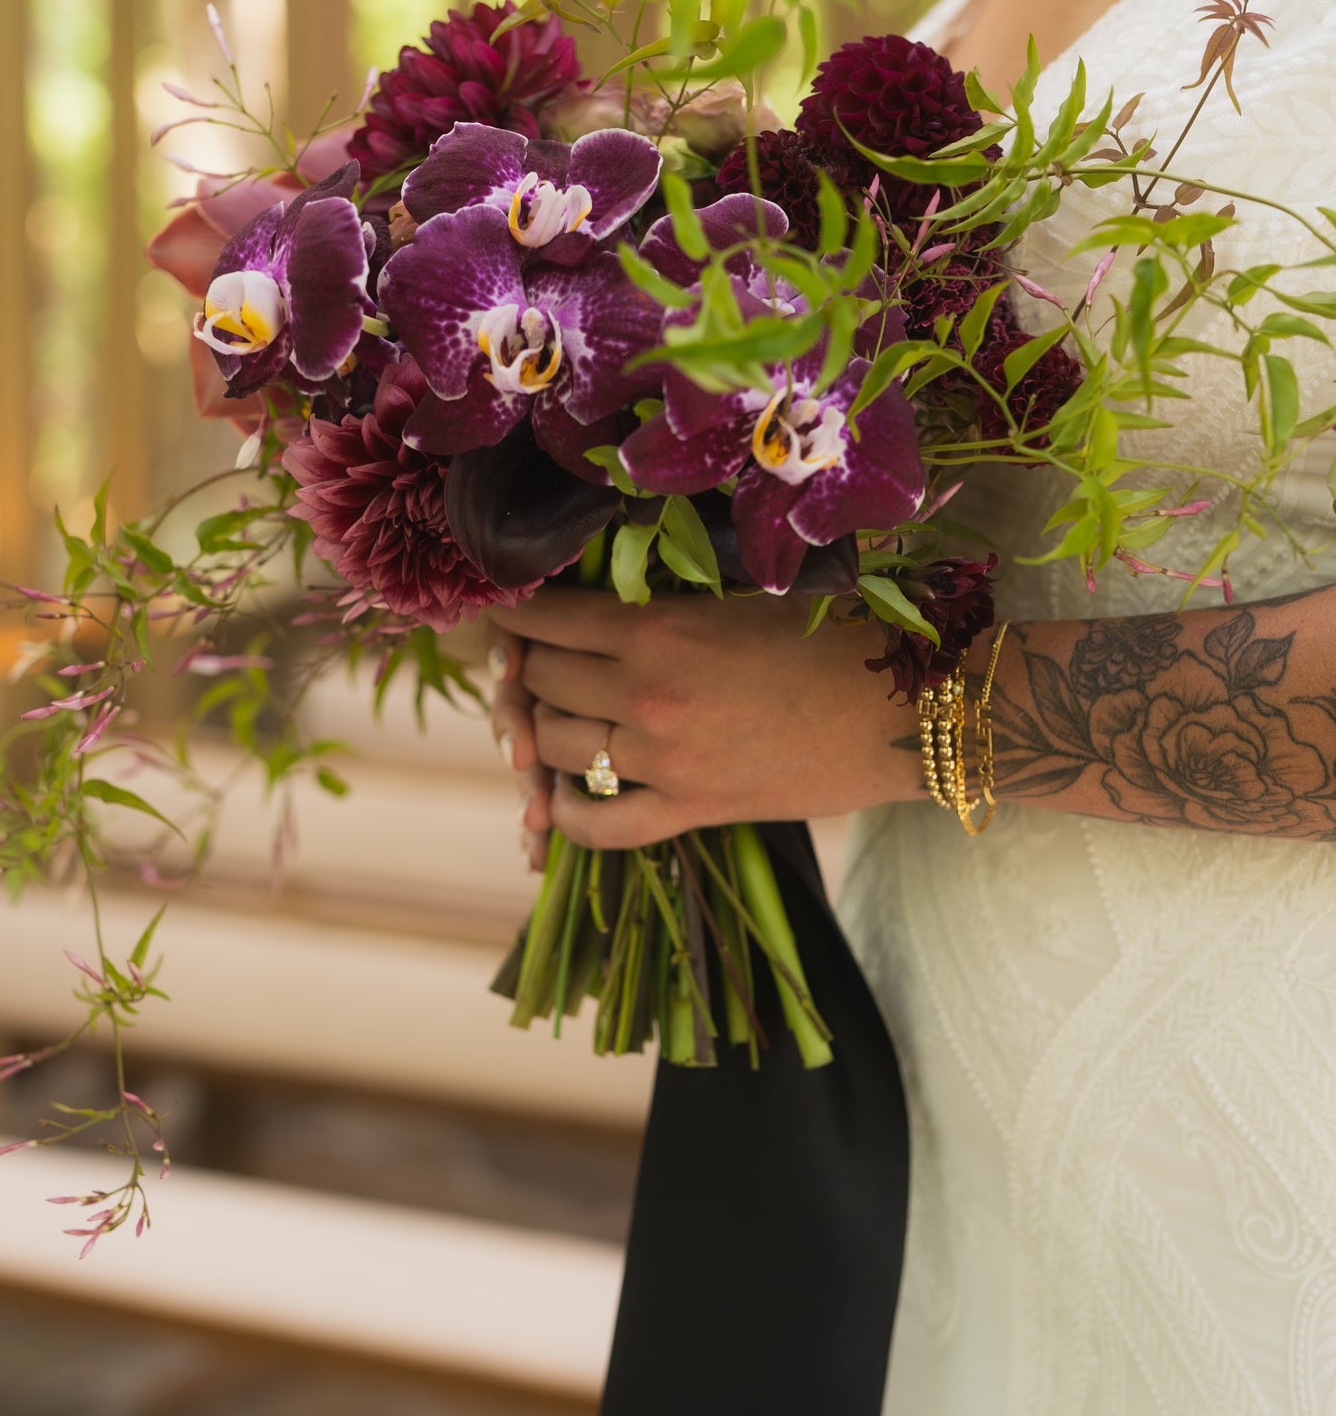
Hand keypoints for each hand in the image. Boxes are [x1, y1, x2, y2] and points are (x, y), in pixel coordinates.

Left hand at [486, 589, 922, 856]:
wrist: (905, 708)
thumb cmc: (835, 632)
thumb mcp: (741, 593)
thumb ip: (667, 597)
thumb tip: (600, 589)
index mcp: (659, 628)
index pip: (546, 618)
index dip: (516, 611)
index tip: (510, 606)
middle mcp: (647, 695)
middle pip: (540, 681)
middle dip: (527, 666)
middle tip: (535, 657)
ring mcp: (665, 760)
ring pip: (556, 748)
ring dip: (543, 729)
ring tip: (558, 712)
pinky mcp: (693, 810)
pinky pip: (599, 825)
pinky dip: (565, 813)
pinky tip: (558, 796)